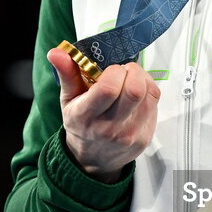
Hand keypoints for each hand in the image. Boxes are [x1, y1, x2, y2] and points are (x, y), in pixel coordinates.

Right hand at [46, 48, 160, 182]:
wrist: (92, 160)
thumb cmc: (81, 125)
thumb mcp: (68, 100)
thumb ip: (67, 74)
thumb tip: (56, 52)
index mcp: (86, 116)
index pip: (109, 89)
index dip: (115, 72)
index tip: (110, 71)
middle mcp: (110, 128)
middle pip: (134, 90)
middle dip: (132, 72)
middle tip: (124, 72)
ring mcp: (130, 134)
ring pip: (149, 94)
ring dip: (143, 80)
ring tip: (131, 80)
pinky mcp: (146, 136)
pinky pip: (155, 104)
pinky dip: (149, 92)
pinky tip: (137, 94)